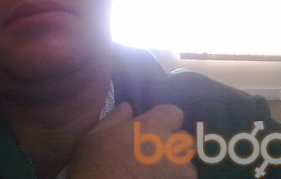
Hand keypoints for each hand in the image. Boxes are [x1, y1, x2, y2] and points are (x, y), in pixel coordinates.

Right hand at [67, 103, 196, 178]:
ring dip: (175, 168)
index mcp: (151, 127)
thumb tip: (127, 107)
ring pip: (186, 166)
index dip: (164, 120)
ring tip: (153, 173)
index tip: (152, 129)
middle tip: (152, 154)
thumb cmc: (94, 164)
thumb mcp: (95, 135)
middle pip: (183, 140)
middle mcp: (171, 147)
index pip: (174, 113)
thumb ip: (115, 118)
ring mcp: (178, 173)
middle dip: (172, 144)